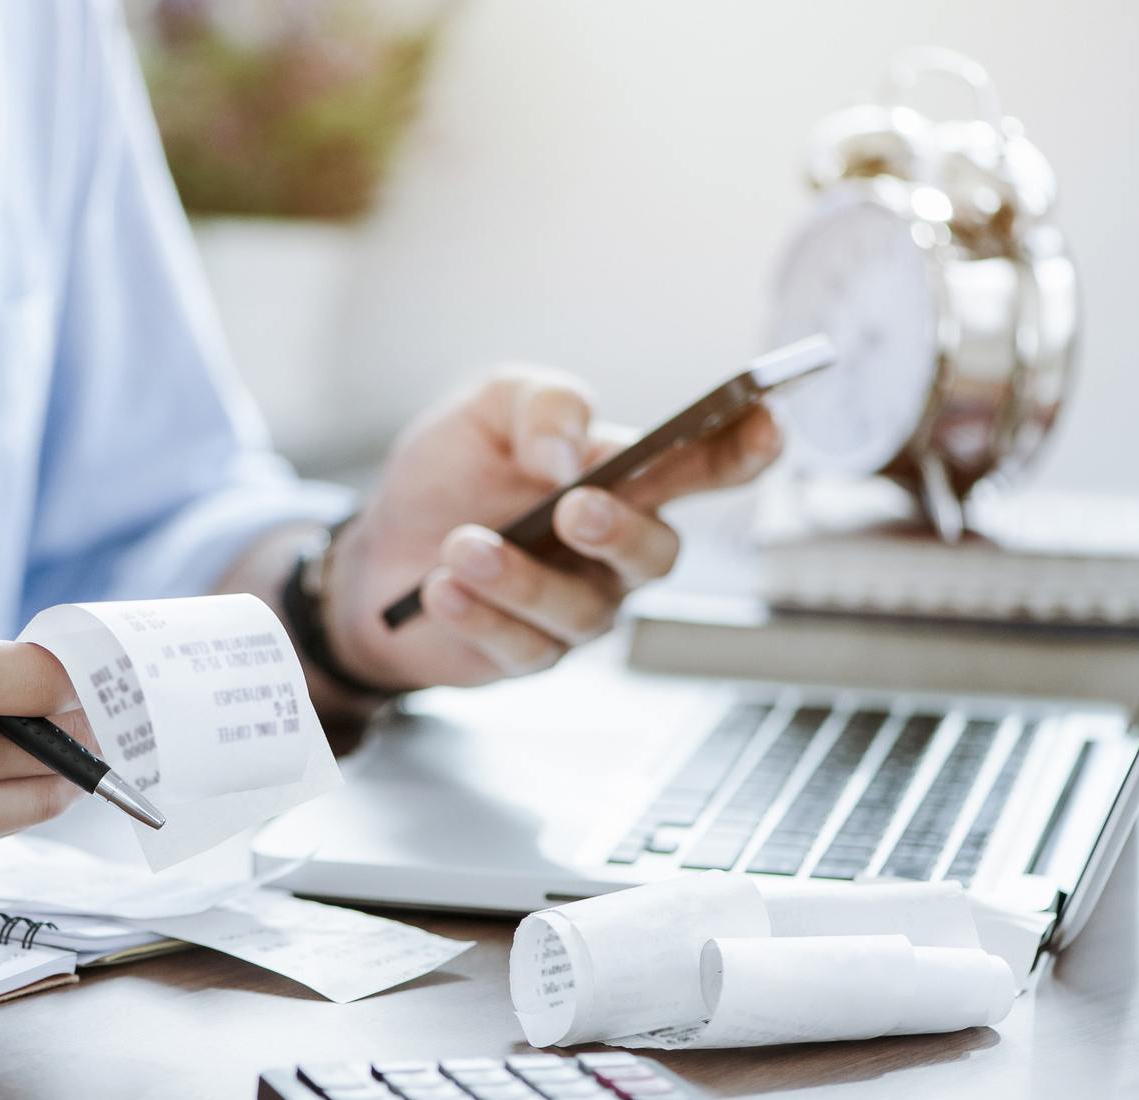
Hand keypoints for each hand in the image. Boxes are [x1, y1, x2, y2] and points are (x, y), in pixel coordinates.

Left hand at [324, 367, 780, 691]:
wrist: (375, 548)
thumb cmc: (449, 475)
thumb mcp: (487, 409)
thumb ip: (542, 405)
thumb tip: (569, 453)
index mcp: (622, 479)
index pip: (701, 465)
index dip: (743, 448)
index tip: (763, 422)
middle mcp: (613, 551)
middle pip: (659, 554)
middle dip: (622, 532)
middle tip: (573, 509)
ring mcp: (577, 608)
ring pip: (583, 610)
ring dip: (520, 578)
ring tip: (461, 546)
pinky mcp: (528, 654)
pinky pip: (524, 649)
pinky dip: (481, 616)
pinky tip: (442, 588)